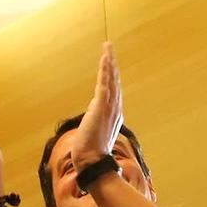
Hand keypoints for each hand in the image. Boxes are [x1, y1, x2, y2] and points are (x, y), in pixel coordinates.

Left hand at [66, 43, 123, 175]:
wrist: (92, 160)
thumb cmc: (92, 150)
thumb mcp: (95, 130)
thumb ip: (96, 118)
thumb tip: (94, 111)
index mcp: (115, 114)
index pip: (114, 89)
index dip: (112, 74)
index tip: (109, 62)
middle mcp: (115, 108)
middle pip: (115, 80)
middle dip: (112, 62)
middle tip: (109, 46)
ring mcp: (109, 107)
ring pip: (110, 80)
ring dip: (109, 62)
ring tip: (107, 47)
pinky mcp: (101, 107)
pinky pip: (104, 84)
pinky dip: (105, 71)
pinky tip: (105, 60)